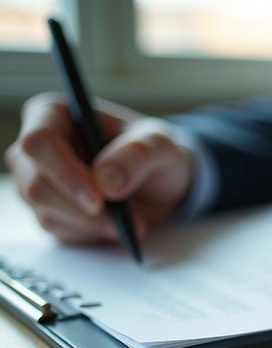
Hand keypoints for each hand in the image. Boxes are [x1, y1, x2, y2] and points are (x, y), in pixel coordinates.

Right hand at [4, 93, 193, 243]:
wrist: (159, 185)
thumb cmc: (153, 154)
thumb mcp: (160, 146)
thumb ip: (137, 155)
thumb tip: (105, 182)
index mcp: (54, 114)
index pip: (39, 142)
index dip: (64, 172)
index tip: (98, 198)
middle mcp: (38, 148)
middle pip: (36, 185)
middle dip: (80, 209)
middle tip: (121, 221)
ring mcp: (36, 180)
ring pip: (46, 212)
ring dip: (92, 224)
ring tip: (132, 222)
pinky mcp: (46, 209)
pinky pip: (58, 230)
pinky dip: (92, 232)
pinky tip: (117, 225)